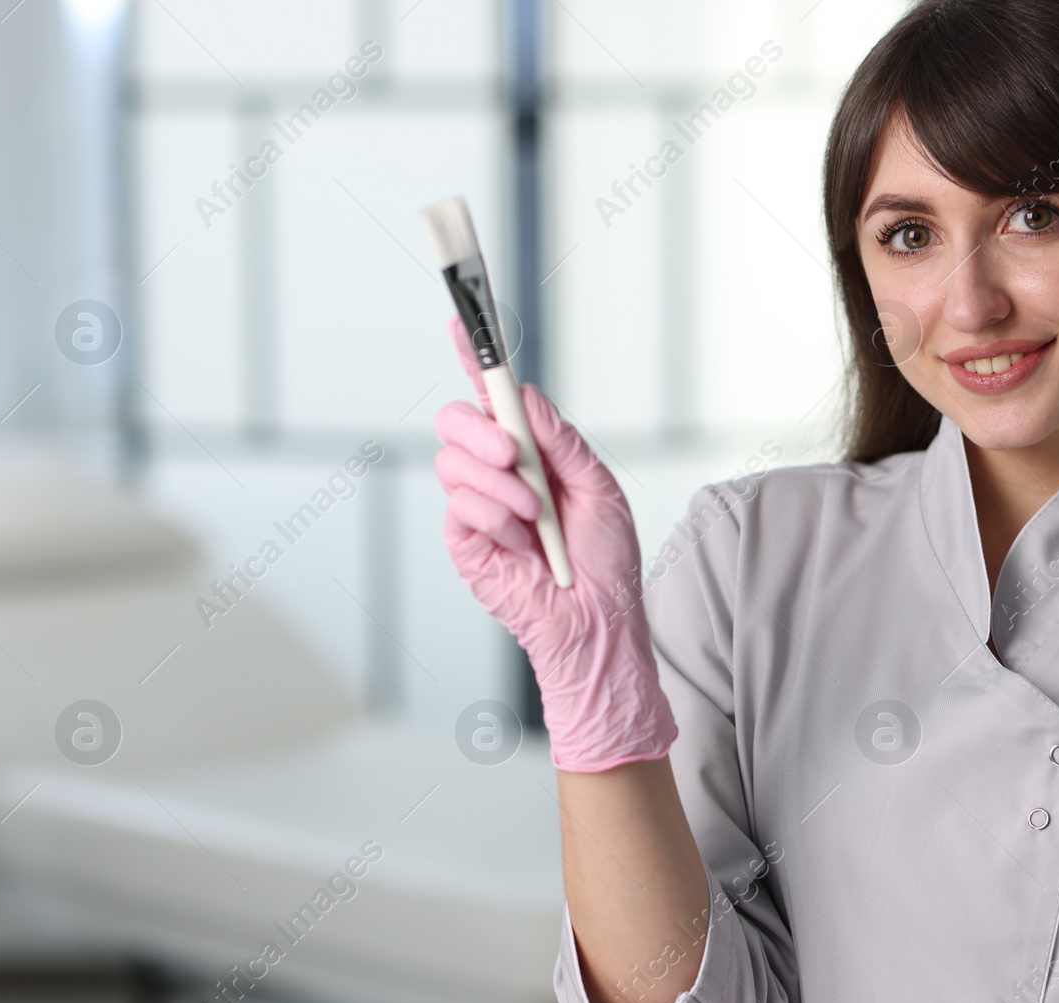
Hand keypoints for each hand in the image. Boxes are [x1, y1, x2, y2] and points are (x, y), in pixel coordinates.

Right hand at [433, 315, 677, 771]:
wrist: (600, 622)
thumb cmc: (606, 560)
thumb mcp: (598, 486)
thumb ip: (561, 440)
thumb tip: (525, 397)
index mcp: (531, 453)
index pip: (493, 398)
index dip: (474, 359)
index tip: (462, 323)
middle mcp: (497, 474)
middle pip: (456, 420)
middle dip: (480, 427)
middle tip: (510, 450)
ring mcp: (477, 507)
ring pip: (452, 461)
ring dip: (500, 482)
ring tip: (535, 514)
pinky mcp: (464, 542)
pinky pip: (460, 505)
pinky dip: (495, 516)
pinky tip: (521, 540)